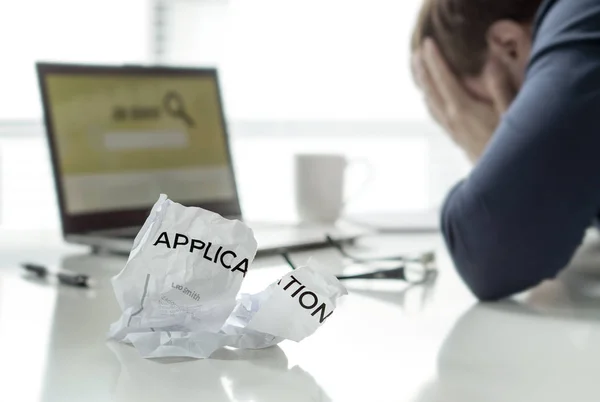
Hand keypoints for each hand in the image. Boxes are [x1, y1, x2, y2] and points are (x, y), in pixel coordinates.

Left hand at [412, 39, 515, 162]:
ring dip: (423, 85)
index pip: (444, 79)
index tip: (426, 44)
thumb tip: (491, 63)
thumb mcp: (511, 115)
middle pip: (431, 90)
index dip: (434, 60)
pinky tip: (430, 100)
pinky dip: (430, 101)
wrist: (502, 183)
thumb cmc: (511, 147)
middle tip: (414, 54)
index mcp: (463, 110)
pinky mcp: (457, 139)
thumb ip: (500, 89)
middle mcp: (452, 120)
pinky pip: (436, 115)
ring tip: (418, 72)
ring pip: (430, 104)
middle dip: (422, 70)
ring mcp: (453, 131)